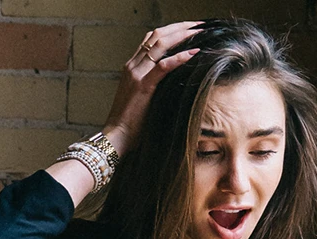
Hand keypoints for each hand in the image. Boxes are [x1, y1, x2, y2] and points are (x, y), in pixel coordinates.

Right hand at [103, 21, 203, 156]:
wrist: (117, 136)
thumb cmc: (131, 123)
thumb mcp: (142, 98)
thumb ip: (152, 86)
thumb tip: (173, 84)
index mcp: (132, 67)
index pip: (151, 38)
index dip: (170, 30)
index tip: (189, 29)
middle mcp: (133, 65)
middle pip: (157, 35)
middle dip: (179, 27)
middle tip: (199, 25)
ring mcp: (136, 73)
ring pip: (159, 44)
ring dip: (181, 35)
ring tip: (199, 33)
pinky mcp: (143, 86)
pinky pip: (163, 66)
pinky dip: (179, 58)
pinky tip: (193, 53)